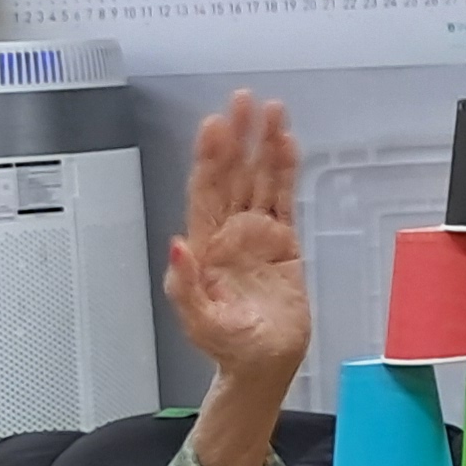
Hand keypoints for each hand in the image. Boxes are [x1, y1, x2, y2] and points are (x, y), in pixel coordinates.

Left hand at [165, 94, 306, 392]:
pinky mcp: (284, 242)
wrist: (263, 364)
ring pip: (261, 179)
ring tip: (272, 111)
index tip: (215, 127)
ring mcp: (257, 234)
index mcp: (205, 245)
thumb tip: (177, 244)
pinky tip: (288, 146)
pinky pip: (285, 198)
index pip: (207, 191)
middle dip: (238, 137)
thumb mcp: (198, 321)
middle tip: (243, 101)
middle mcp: (230, 232)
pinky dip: (287, 171)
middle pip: (234, 174)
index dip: (211, 157)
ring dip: (265, 145)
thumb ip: (185, 284)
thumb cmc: (227, 346)